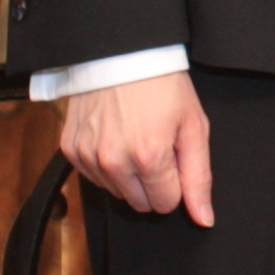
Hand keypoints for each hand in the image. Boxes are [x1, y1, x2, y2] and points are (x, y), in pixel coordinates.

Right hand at [59, 71, 213, 224]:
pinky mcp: (70, 151)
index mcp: (149, 157)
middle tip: (159, 148)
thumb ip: (199, 176)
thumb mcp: (194, 127)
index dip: (176, 184)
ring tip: (138, 140)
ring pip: (117, 193)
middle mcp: (114, 162)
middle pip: (140, 203)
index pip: (166, 203)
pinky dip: (108, 166)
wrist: (123, 56)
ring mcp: (88, 157)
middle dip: (155, 184)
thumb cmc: (164, 88)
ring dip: (130, 176)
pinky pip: (94, 178)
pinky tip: (117, 139)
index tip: (176, 160)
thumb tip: (204, 218)